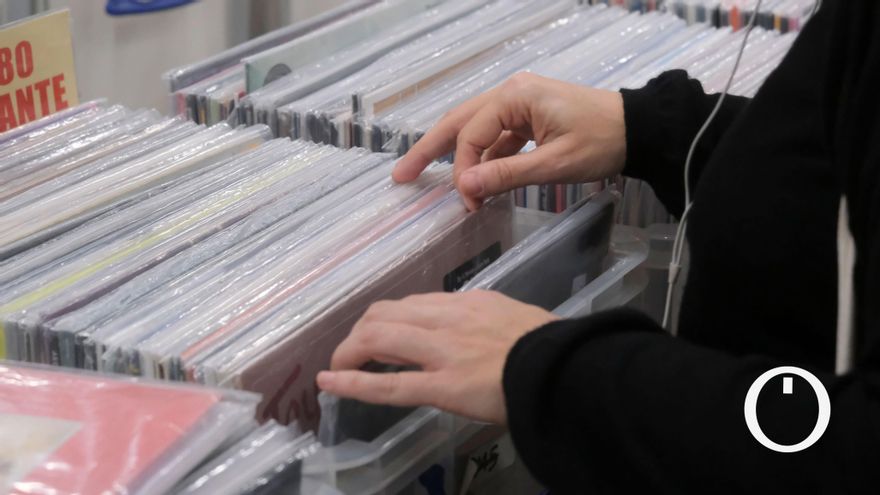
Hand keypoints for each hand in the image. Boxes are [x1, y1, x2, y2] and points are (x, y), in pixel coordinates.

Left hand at [317, 290, 557, 424]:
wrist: (567, 368)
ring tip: (336, 369)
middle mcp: (448, 319)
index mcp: (467, 303)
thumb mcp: (514, 319)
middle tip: (352, 354)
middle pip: (385, 314)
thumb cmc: (551, 348)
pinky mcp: (442, 386)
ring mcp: (442, 352)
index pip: (413, 304)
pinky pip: (389, 383)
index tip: (379, 336)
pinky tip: (330, 383)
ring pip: (379, 339)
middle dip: (361, 334)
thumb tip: (473, 334)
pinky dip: (353, 382)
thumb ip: (486, 322)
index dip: (387, 321)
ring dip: (350, 352)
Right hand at [392, 72, 625, 209]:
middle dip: (429, 150)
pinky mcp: (529, 117)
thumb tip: (465, 187)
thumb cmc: (602, 141)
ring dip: (457, 157)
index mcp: (515, 96)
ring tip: (427, 178)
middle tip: (401, 175)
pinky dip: (485, 159)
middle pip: (459, 123)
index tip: (468, 203)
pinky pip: (496, 138)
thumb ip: (507, 174)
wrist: (639, 130)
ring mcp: (519, 104)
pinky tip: (478, 181)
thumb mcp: (554, 163)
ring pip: (474, 130)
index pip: (470, 134)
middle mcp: (511, 94)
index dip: (463, 171)